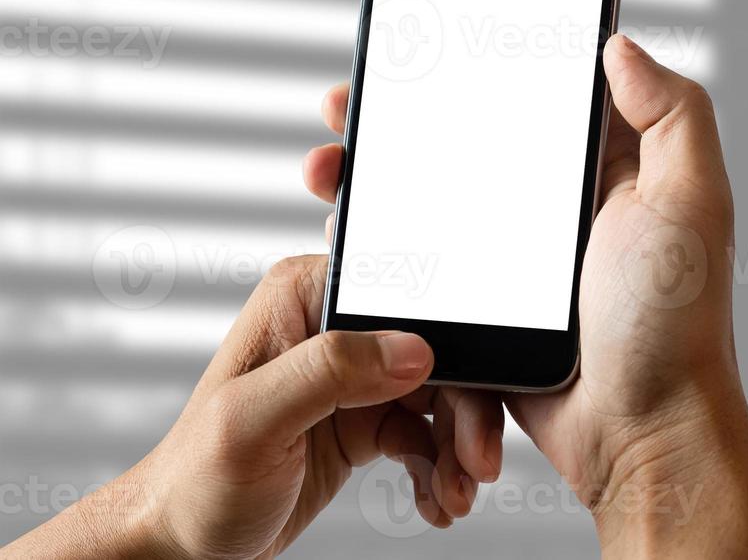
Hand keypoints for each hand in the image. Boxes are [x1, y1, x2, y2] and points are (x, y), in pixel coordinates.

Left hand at [9, 244, 503, 558]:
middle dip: (465, 412)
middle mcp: (336, 327)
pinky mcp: (366, 417)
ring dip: (458, 447)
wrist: (184, 544)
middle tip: (476, 464)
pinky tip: (436, 498)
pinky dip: (441, 468)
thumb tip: (413, 349)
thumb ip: (328, 372)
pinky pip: (427, 434)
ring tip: (456, 493)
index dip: (451, 348)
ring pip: (441, 396)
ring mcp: (353, 374)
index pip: (405, 301)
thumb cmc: (193, 480)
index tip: (472, 401)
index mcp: (305, 297)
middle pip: (435, 352)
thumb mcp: (251, 421)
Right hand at [303, 34, 747, 556]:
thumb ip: (673, 115)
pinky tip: (344, 237)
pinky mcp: (486, 311)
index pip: (532, 98)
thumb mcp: (691, 202)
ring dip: (376, 182)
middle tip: (344, 110)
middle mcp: (560, 209)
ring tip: (328, 168)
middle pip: (465, 145)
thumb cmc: (675, 324)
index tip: (416, 47)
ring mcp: (517, 262)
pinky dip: (383, 253)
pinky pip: (425, 272)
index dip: (474, 67)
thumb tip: (619, 44)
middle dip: (400, 122)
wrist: (641, 435)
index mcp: (607, 171)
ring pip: (433, 204)